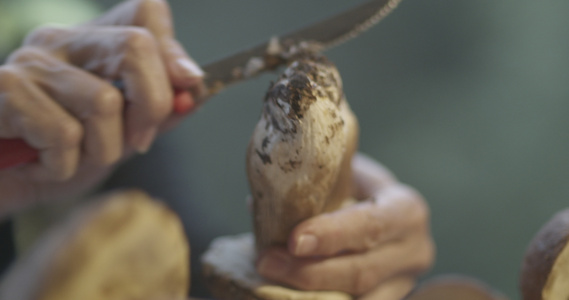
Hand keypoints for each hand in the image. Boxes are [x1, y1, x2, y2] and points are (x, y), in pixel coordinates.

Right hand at [0, 0, 202, 217]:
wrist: (3, 183)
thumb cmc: (60, 156)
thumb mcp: (121, 136)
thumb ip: (158, 113)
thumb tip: (195, 90)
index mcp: (94, 42)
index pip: (146, 12)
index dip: (174, 53)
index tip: (185, 93)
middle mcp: (62, 40)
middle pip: (135, 46)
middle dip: (152, 107)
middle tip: (139, 143)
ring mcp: (31, 61)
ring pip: (104, 101)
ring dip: (102, 150)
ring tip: (76, 158)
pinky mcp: (5, 88)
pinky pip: (63, 133)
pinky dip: (64, 165)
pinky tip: (42, 162)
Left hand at [256, 153, 434, 298]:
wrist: (384, 209)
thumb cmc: (358, 187)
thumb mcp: (346, 175)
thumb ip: (315, 188)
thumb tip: (259, 206)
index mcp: (406, 210)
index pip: (370, 225)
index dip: (332, 235)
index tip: (293, 241)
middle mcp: (414, 250)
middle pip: (361, 272)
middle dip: (309, 272)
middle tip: (267, 262)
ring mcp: (406, 282)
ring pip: (359, 299)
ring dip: (311, 295)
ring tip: (272, 280)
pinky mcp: (391, 298)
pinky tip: (290, 295)